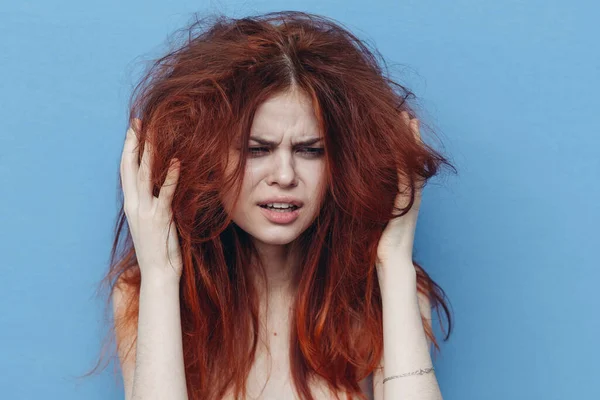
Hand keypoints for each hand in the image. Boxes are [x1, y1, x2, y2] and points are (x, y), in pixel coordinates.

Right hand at [120, 118, 182, 281]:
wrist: (158, 272)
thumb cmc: (157, 248)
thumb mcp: (150, 221)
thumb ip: (151, 202)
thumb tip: (158, 185)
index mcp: (131, 205)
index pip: (126, 170)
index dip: (128, 149)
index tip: (133, 130)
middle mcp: (135, 205)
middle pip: (131, 168)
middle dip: (134, 143)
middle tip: (138, 122)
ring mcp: (146, 212)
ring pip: (146, 176)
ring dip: (150, 153)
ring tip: (155, 133)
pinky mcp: (162, 219)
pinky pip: (166, 194)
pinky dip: (171, 177)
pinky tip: (177, 162)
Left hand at [376, 111, 423, 274]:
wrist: (390, 263)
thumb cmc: (377, 244)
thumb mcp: (371, 215)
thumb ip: (368, 201)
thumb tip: (352, 189)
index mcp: (401, 196)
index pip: (405, 165)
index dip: (403, 145)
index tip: (400, 125)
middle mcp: (409, 195)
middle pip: (412, 159)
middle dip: (410, 137)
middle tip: (407, 114)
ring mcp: (410, 199)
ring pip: (412, 164)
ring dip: (411, 143)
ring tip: (409, 120)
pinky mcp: (405, 206)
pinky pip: (407, 180)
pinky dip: (406, 163)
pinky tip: (403, 148)